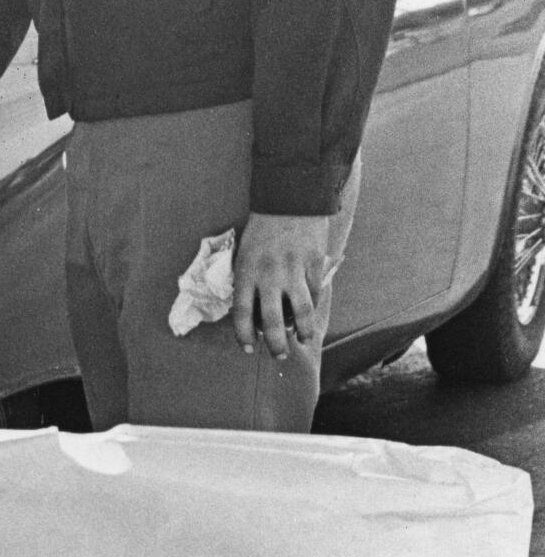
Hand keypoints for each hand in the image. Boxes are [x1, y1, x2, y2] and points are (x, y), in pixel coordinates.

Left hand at [232, 212, 331, 359]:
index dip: (244, 335)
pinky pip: (314, 293)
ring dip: (302, 332)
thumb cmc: (262, 230)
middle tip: (278, 356)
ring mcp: (294, 271)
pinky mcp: (314, 265)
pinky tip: (309, 314)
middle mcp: (269, 275)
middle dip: (275, 345)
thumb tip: (256, 314)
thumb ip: (249, 282)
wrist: (289, 200)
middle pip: (271, 321)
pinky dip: (311, 307)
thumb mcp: (245, 254)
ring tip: (302, 340)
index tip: (248, 348)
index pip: (241, 313)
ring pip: (300, 312)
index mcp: (246, 272)